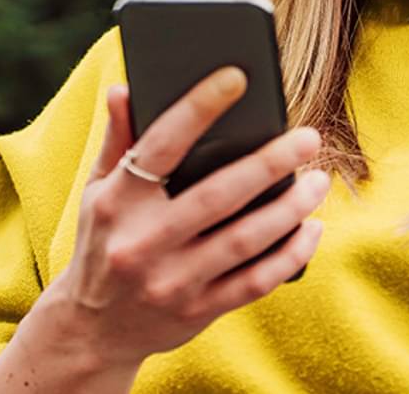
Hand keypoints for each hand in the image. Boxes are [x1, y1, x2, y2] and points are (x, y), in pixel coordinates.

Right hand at [41, 67, 329, 372]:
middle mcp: (142, 243)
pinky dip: (290, 254)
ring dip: (290, 208)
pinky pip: (255, 282)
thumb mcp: (98, 191)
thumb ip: (118, 140)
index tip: (236, 77)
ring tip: (318, 180)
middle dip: (269, 164)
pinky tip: (311, 228)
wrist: (91, 331)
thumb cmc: (103, 243)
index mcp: (117, 203)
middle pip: (217, 196)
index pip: (160, 146)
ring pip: (244, 240)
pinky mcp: (197, 311)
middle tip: (308, 138)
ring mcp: (171, 282)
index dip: (197, 109)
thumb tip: (125, 88)